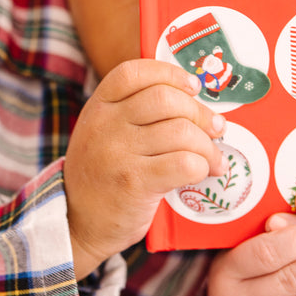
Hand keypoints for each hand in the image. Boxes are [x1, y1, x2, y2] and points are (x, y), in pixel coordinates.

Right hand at [64, 59, 225, 277]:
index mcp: (100, 106)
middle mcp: (106, 125)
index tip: (193, 87)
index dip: (171, 74)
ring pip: (181, 132)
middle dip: (201, 113)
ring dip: (208, 146)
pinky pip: (184, 163)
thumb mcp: (104, 132)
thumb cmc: (104, 174)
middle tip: (216, 127)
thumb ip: (136, 112)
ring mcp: (118, 153)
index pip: (136, 72)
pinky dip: (202, 166)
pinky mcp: (135, 183)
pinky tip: (205, 172)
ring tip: (214, 158)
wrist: (78, 223)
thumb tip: (195, 101)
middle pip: (166, 99)